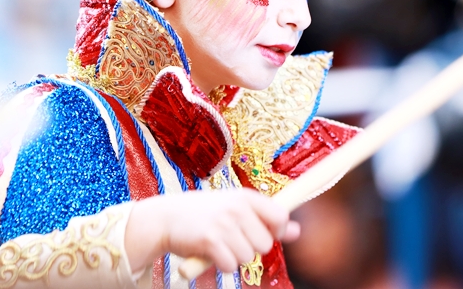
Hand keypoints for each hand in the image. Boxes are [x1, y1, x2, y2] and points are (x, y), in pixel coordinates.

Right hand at [124, 189, 300, 273]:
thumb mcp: (235, 210)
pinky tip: (210, 253)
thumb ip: (266, 219)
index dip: (276, 230)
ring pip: (248, 257)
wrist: (165, 218)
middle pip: (265, 243)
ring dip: (234, 257)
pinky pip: (230, 266)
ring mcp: (223, 224)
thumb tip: (297, 231)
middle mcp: (237, 207)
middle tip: (232, 239)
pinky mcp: (210, 241)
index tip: (264, 233)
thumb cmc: (204, 214)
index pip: (280, 216)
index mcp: (245, 196)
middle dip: (250, 247)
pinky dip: (221, 265)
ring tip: (219, 244)